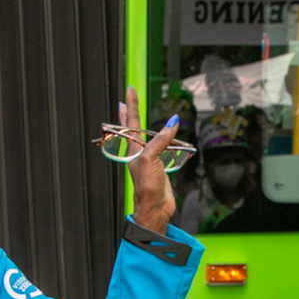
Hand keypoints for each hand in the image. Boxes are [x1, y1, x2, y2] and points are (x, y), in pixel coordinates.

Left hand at [122, 86, 178, 234]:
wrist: (154, 209)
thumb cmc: (146, 187)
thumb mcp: (150, 159)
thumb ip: (160, 140)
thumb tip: (172, 123)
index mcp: (133, 149)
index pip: (130, 121)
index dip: (130, 104)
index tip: (129, 89)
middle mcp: (139, 153)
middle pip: (133, 128)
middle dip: (129, 113)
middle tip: (126, 100)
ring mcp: (148, 160)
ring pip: (147, 138)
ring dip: (145, 126)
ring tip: (140, 116)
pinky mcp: (159, 168)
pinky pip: (162, 149)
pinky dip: (164, 141)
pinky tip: (166, 139)